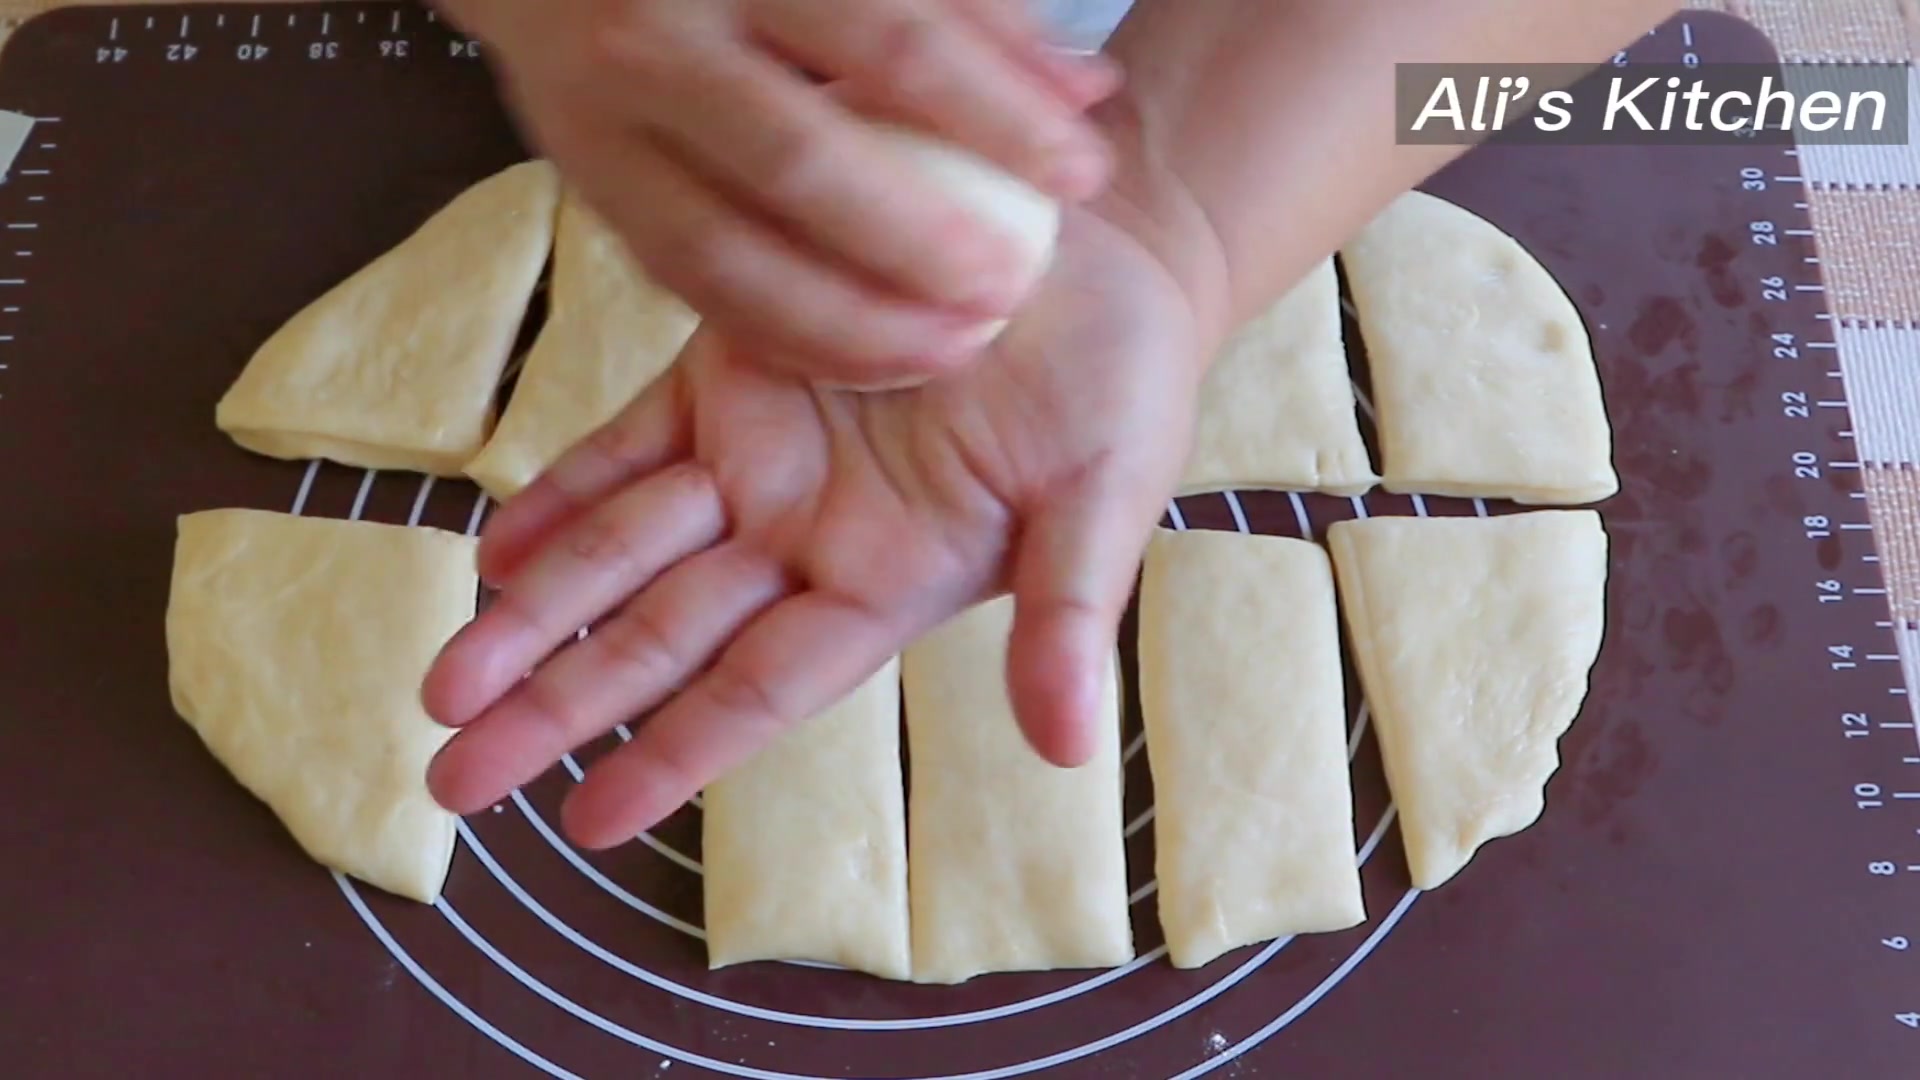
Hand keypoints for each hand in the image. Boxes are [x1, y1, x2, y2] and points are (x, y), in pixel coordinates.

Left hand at [418, 190, 1219, 848]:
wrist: (1098, 250)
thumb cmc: (1120, 379)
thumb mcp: (1104, 496)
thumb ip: (1069, 615)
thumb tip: (1067, 746)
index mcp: (888, 582)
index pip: (760, 688)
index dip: (675, 753)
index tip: (587, 821)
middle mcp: (807, 535)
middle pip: (660, 636)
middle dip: (558, 706)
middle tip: (455, 775)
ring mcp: (762, 454)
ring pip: (622, 547)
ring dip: (533, 611)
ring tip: (445, 680)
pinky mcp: (734, 366)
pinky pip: (631, 440)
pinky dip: (566, 490)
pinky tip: (498, 544)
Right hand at [435, 0, 1120, 384]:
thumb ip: (967, 6)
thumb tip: (1083, 91)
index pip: (894, 42)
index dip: (1000, 115)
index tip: (1085, 174)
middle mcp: (657, 40)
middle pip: (802, 164)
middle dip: (919, 245)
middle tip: (1009, 290)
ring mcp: (606, 124)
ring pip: (729, 255)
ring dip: (847, 322)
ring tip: (950, 349)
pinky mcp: (591, 189)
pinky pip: (689, 286)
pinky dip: (778, 331)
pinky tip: (859, 356)